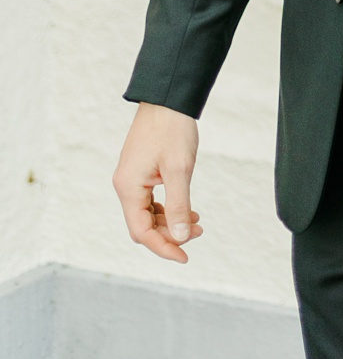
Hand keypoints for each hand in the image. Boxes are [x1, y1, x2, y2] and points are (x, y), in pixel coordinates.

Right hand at [113, 103, 204, 262]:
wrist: (167, 100)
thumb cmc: (172, 130)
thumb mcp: (180, 169)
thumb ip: (179, 205)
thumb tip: (182, 237)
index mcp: (128, 188)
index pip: (141, 232)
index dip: (163, 247)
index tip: (185, 257)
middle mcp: (125, 186)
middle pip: (143, 225)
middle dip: (169, 234)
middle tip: (200, 233)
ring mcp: (132, 180)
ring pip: (147, 214)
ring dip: (170, 222)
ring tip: (198, 223)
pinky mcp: (141, 173)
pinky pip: (150, 201)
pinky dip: (168, 209)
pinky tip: (188, 210)